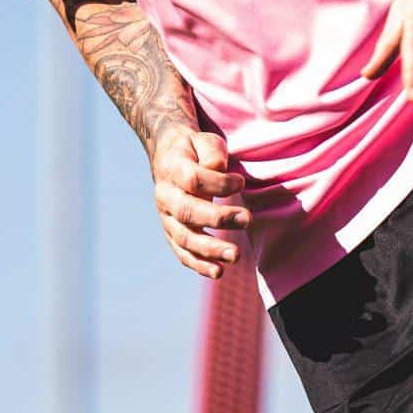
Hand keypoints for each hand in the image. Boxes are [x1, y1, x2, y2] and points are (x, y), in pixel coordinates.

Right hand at [149, 125, 248, 278]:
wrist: (168, 157)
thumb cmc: (194, 149)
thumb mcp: (203, 140)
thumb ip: (212, 153)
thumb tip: (219, 170)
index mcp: (172, 168)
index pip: (193, 179)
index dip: (219, 183)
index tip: (241, 182)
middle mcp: (165, 195)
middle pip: (187, 211)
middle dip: (218, 218)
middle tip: (247, 220)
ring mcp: (166, 217)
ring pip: (183, 237)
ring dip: (209, 249)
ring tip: (235, 256)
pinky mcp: (171, 233)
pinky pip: (182, 252)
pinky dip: (198, 264)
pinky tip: (219, 272)